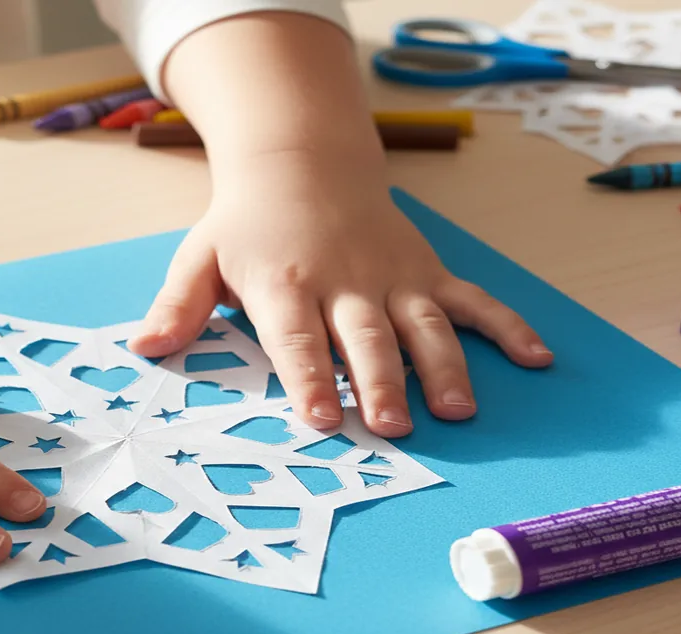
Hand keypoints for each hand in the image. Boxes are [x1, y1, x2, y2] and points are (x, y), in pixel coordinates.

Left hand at [129, 150, 552, 434]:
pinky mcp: (426, 271)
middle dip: (381, 382)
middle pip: (366, 337)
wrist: (303, 161)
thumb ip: (177, 305)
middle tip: (393, 426)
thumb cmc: (247, 224)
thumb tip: (143, 348)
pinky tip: (537, 358)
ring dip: (444, 367)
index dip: (311, 377)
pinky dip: (507, 326)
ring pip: (423, 324)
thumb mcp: (200, 258)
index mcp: (285, 283)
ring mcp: (393, 276)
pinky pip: (472, 299)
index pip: (296, 338)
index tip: (323, 417)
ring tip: (458, 411)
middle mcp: (344, 281)